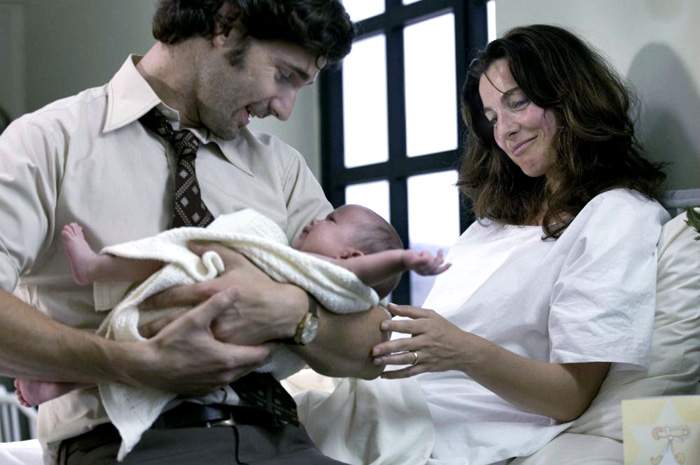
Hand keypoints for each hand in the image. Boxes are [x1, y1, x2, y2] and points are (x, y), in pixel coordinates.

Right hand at [133, 288, 272, 394]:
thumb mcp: (194, 319)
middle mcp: (226, 376)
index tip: (273, 334)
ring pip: (239, 374)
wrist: (147, 368)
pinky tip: (223, 360)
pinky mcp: (203, 391)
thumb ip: (217, 303)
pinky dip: (228, 371)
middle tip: (262, 338)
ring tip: (245, 347)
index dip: (269, 344)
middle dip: (258, 353)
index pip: (261, 354)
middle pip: (252, 365)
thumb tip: (235, 289)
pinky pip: (224, 380)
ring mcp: (214, 386)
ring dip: (243, 362)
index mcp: (229, 359)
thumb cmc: (171, 342)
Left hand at [141, 242, 305, 344]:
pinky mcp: (226, 347)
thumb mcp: (238, 262)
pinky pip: (202, 349)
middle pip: (173, 321)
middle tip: (136, 327)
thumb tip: (190, 243)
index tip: (140, 302)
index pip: (174, 294)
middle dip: (152, 325)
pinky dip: (188, 351)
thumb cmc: (260, 284)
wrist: (283, 311)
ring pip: (185, 339)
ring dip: (167, 340)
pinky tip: (176, 353)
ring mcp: (218, 333)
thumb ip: (213, 250)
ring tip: (150, 343)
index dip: (154, 298)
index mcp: (211, 291)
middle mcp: (210, 314)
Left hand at [371, 303, 469, 378]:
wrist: (463, 350)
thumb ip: (409, 310)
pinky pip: (409, 372)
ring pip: (405, 360)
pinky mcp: (426, 368)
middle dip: (388, 348)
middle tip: (373, 349)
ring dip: (389, 361)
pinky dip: (396, 375)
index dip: (395, 325)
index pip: (409, 325)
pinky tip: (383, 375)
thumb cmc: (444, 329)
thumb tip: (389, 306)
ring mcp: (426, 356)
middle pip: (405, 345)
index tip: (381, 325)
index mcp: (427, 326)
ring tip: (375, 361)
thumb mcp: (430, 315)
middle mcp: (426, 342)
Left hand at [402, 249, 449, 275]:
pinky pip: (426, 257)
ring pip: (432, 260)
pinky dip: (425, 253)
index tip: (451, 263)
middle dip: (439, 258)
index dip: (445, 268)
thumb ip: (433, 261)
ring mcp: (420, 268)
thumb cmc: (413, 259)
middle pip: (436, 266)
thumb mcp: (424, 260)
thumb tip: (442, 259)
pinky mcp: (417, 263)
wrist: (400, 259)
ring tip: (422, 253)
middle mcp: (424, 272)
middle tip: (440, 251)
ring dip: (428, 254)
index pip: (438, 271)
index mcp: (426, 273)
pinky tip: (420, 253)